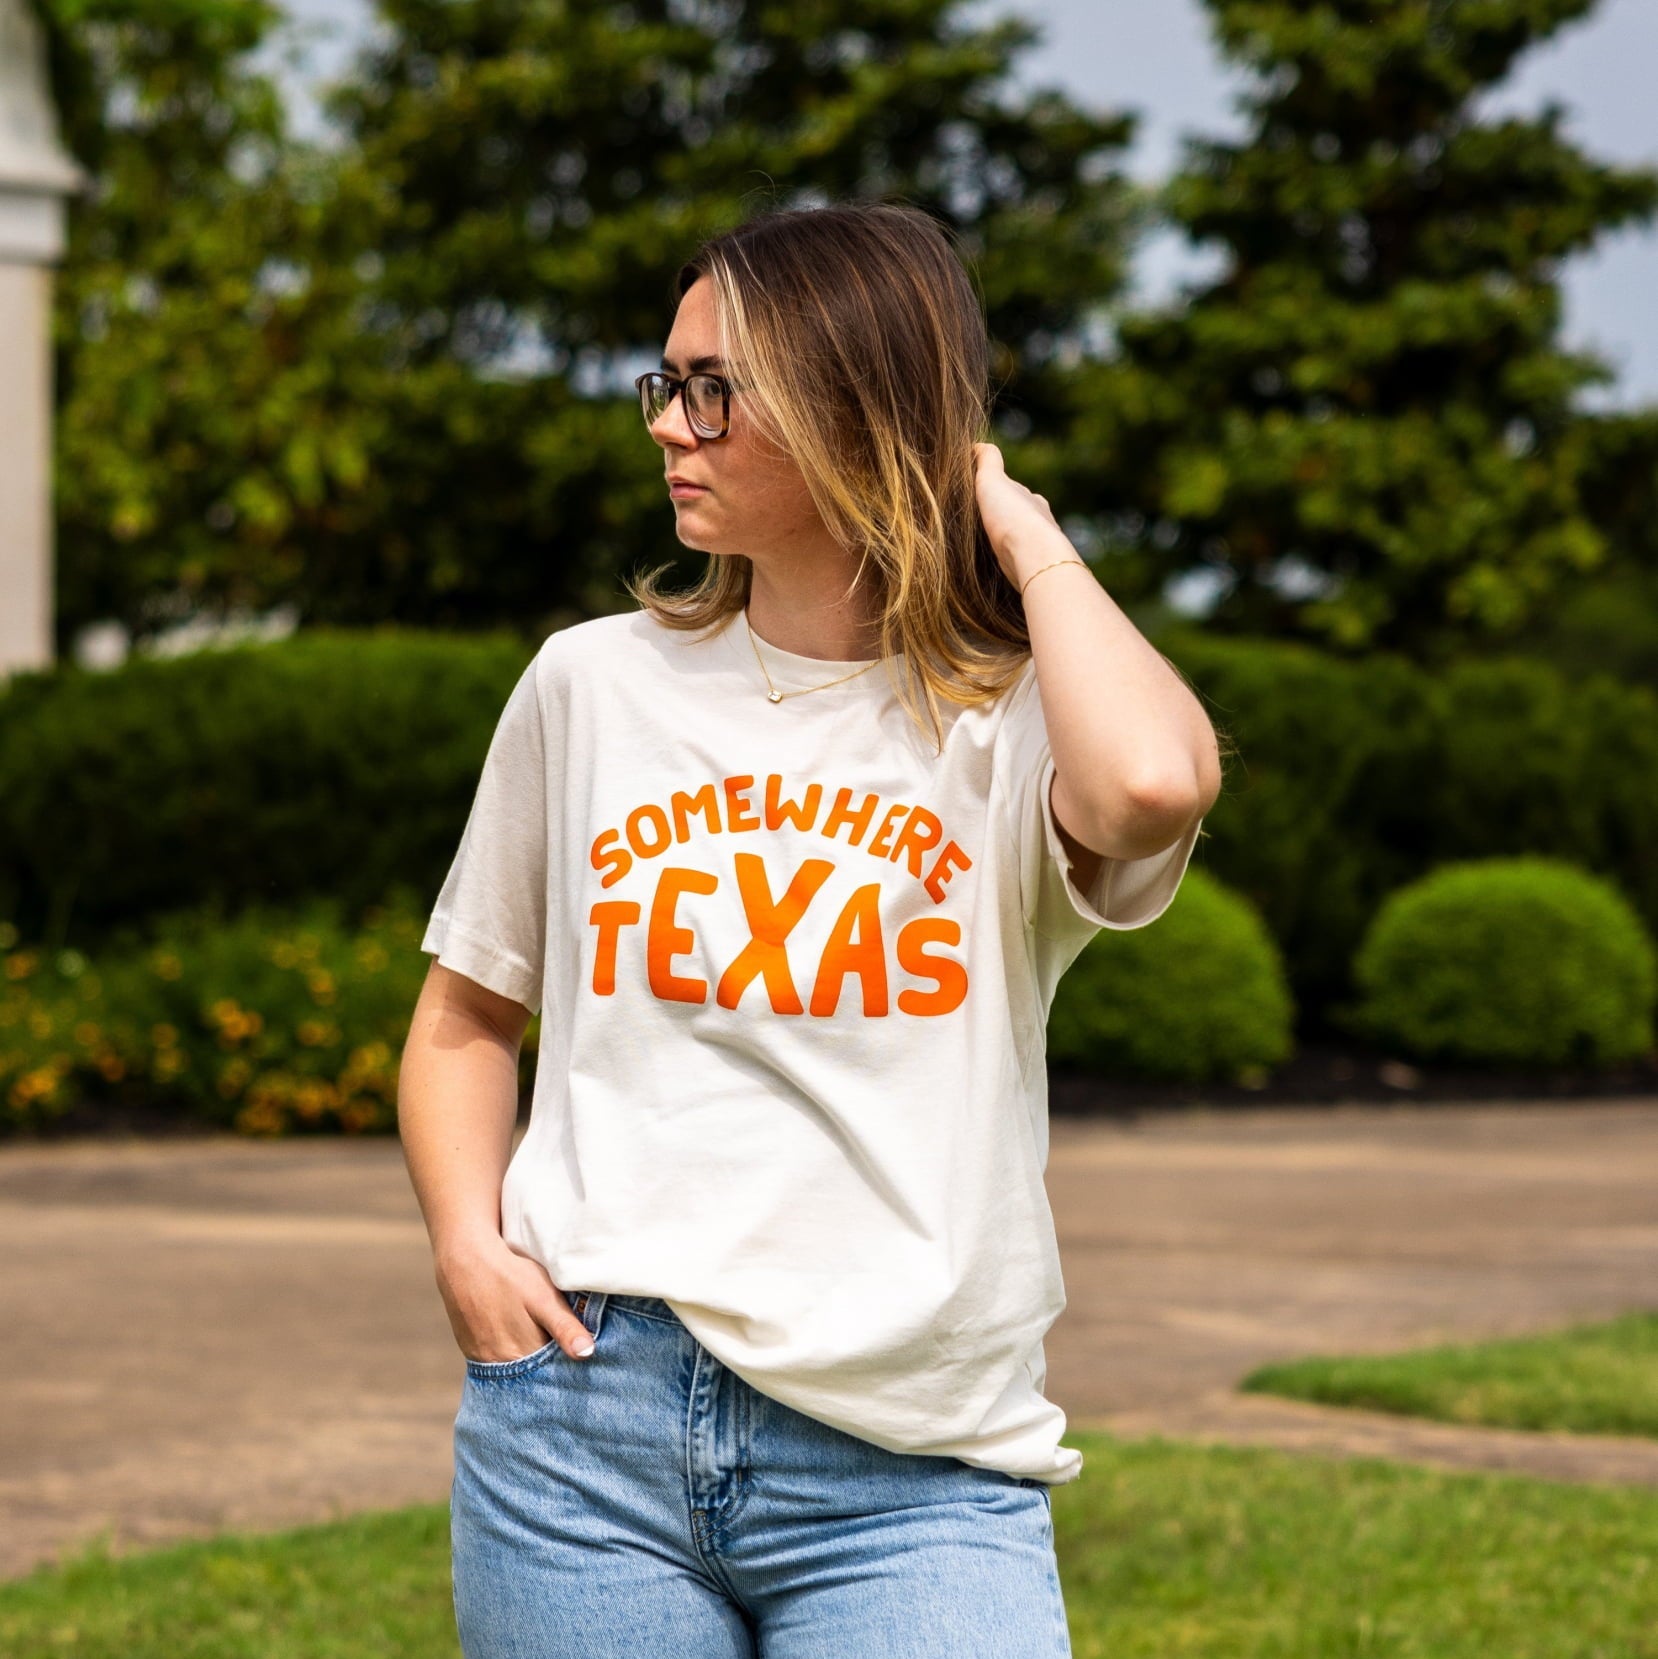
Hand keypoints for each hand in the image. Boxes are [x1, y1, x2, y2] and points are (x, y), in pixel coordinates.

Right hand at [434, 1233, 593, 1363]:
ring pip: (515, 1371)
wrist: (464, 1261)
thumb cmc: (509, 1276)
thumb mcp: (544, 1298)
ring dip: (530, 1363)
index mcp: (521, 1356)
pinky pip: (496, 1362)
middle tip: (563, 1347)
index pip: (552, 1375)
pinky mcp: (472, 1350)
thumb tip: (587, 1355)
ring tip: (541, 1342)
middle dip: (550, 1368)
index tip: (581, 1358)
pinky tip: (519, 1339)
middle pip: (533, 1376)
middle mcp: (499, 1365)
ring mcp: (482, 1360)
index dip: (567, 1367)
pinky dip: (511, 1356)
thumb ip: (565, 1327)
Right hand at [972, 442, 1062, 584]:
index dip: (997, 490)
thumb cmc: (1011, 516)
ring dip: (1008, 541)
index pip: (1014, 490)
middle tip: (983, 522)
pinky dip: (1010, 559)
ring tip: (987, 546)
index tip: (982, 494)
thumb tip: (978, 444)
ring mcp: (1038, 546)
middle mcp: (1039, 520)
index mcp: (1030, 498)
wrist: (1032, 554)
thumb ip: (987, 461)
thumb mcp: (992, 480)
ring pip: (1021, 539)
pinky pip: (1019, 560)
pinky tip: (999, 565)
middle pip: (1020, 516)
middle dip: (1005, 518)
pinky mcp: (1034, 567)